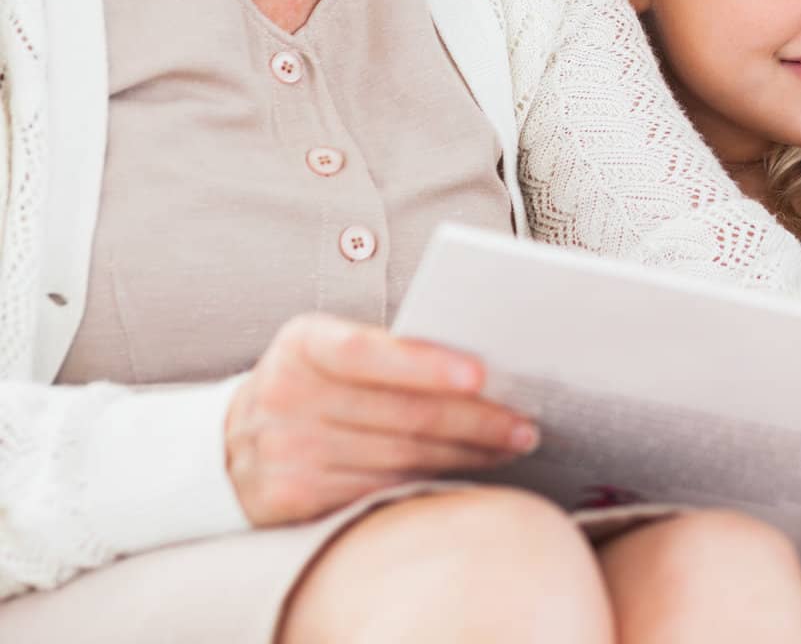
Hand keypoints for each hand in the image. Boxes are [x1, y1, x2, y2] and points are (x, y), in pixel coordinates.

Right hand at [226, 313, 539, 526]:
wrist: (232, 443)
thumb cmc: (311, 382)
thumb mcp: (329, 348)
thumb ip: (389, 348)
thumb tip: (480, 365)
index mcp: (302, 344)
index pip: (367, 350)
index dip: (425, 363)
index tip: (482, 373)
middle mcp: (286, 398)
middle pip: (399, 414)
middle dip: (473, 419)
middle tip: (523, 423)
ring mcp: (286, 454)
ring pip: (399, 458)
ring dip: (465, 454)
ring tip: (509, 445)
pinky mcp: (294, 501)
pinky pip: (380, 491)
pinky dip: (431, 481)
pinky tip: (466, 471)